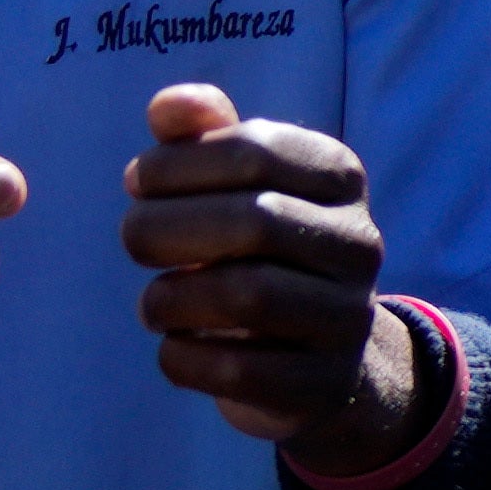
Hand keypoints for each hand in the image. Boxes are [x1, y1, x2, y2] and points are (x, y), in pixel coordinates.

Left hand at [124, 83, 420, 461]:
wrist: (324, 357)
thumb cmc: (261, 250)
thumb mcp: (240, 185)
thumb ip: (202, 137)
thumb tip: (168, 107)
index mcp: (340, 177)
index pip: (256, 148)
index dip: (178, 163)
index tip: (137, 182)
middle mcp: (358, 243)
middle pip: (253, 220)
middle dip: (166, 227)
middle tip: (131, 240)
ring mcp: (347, 316)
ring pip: (245, 296)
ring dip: (171, 298)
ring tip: (154, 301)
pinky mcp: (322, 382)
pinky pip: (236, 368)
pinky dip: (183, 356)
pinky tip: (176, 344)